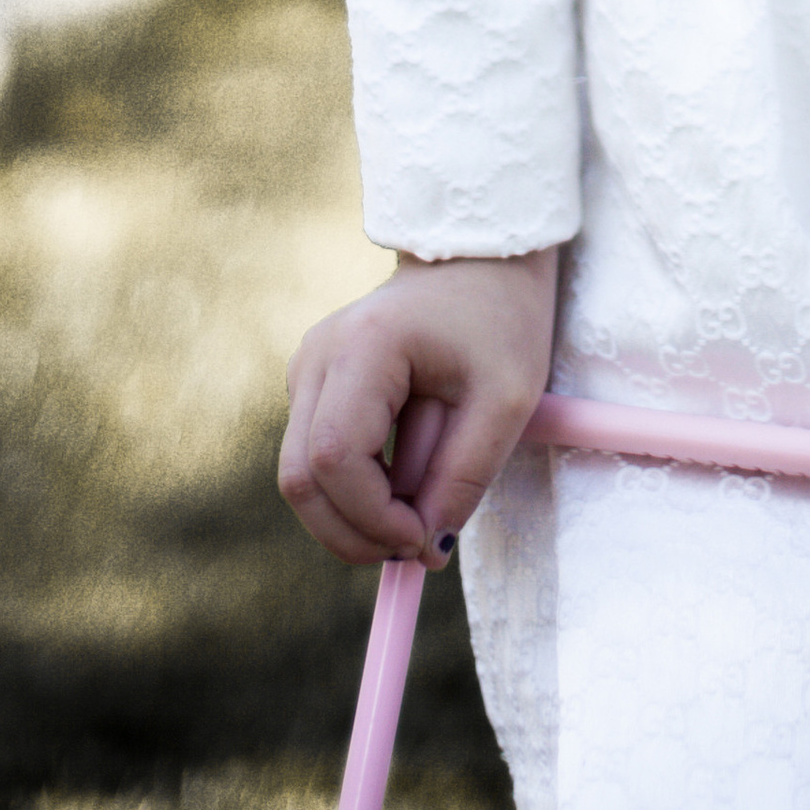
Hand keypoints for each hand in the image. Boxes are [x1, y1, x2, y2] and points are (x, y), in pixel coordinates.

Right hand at [280, 248, 557, 568]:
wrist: (479, 258)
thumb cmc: (500, 319)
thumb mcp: (507, 401)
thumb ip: (464, 477)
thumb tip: (426, 551)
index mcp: (362, 347)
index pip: (336, 456)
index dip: (371, 516)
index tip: (424, 540)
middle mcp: (317, 356)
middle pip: (301, 477)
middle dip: (352, 532)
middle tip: (415, 550)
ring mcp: (308, 369)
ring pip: (302, 476)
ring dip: (353, 516)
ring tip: (417, 514)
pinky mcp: (314, 386)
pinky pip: (318, 459)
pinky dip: (354, 492)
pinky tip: (403, 484)